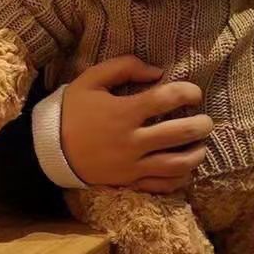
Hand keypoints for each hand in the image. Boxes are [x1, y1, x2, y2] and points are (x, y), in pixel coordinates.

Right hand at [61, 55, 212, 193]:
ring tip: (201, 146)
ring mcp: (131, 165)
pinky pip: (161, 185)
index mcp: (124, 112)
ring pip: (176, 164)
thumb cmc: (72, 110)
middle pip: (179, 133)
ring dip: (196, 155)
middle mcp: (132, 140)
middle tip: (207, 121)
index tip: (195, 93)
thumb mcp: (91, 79)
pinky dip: (179, 179)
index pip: (167, 98)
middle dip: (201, 125)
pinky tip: (186, 170)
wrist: (47, 148)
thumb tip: (157, 71)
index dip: (188, 92)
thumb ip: (124, 67)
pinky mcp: (128, 182)